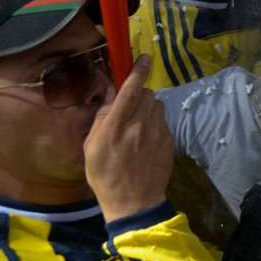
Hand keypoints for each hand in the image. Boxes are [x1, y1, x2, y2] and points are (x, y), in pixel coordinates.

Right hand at [84, 55, 173, 222]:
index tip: (143, 58)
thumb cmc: (105, 175)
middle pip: (146, 94)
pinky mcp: (169, 141)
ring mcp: (157, 133)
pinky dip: (155, 122)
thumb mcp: (91, 147)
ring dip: (148, 107)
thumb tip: (112, 94)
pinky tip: (146, 138)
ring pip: (157, 105)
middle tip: (129, 105)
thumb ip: (103, 117)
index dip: (137, 71)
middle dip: (139, 93)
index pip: (129, 90)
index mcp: (115, 127)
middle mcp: (139, 126)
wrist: (134, 202)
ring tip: (137, 124)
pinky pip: (163, 121)